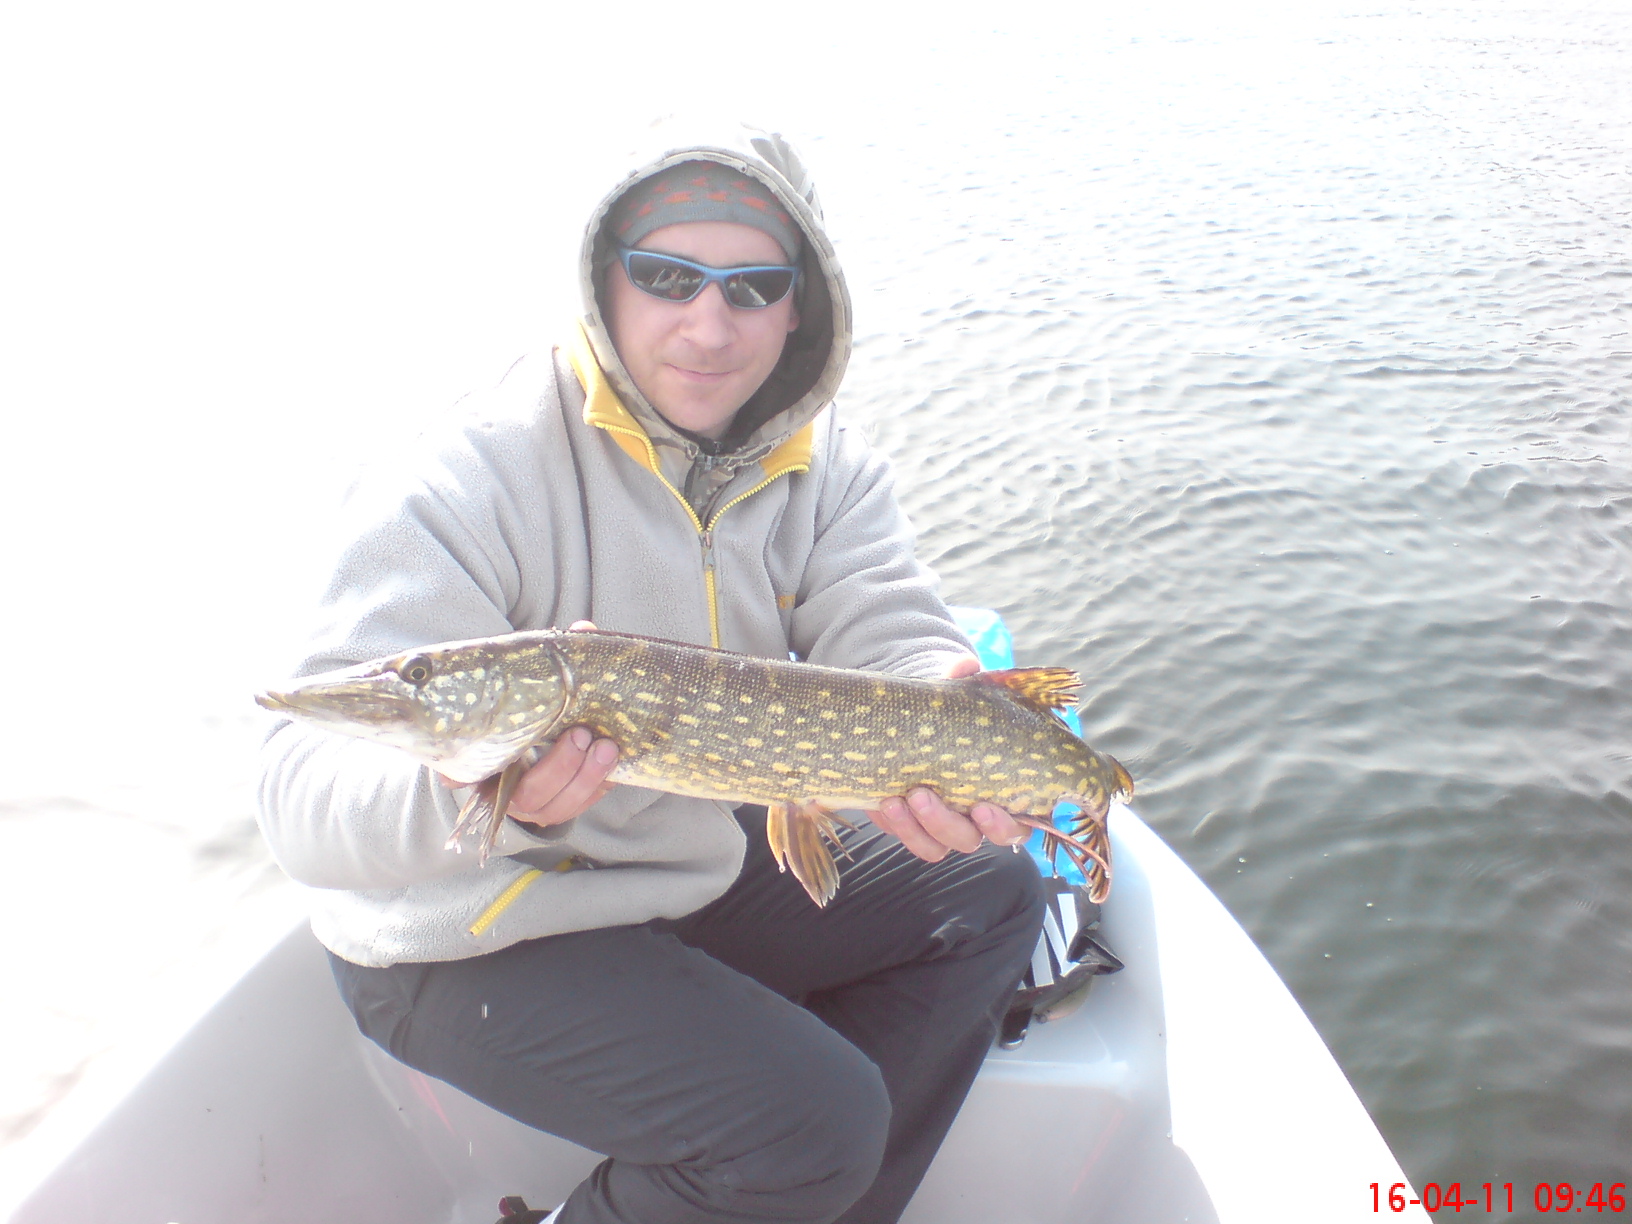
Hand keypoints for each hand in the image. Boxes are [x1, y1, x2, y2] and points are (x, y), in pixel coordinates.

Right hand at [437, 620, 618, 827]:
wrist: (567, 728)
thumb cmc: (540, 704)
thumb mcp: (543, 684)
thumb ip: (555, 662)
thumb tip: (583, 631)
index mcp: (486, 758)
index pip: (459, 774)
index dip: (458, 777)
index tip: (458, 774)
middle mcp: (506, 789)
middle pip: (526, 795)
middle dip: (558, 768)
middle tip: (580, 734)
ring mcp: (537, 803)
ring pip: (557, 807)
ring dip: (585, 777)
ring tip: (606, 746)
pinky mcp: (566, 806)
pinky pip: (582, 806)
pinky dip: (599, 784)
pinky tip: (614, 760)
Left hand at [866, 653, 1030, 861]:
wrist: (914, 720)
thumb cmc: (952, 714)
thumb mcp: (959, 698)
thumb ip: (964, 684)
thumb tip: (965, 665)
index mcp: (1007, 793)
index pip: (1019, 825)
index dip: (1003, 824)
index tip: (982, 806)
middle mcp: (978, 818)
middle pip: (974, 840)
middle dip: (948, 823)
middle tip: (924, 795)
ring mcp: (945, 826)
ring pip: (939, 846)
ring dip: (919, 826)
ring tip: (901, 796)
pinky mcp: (914, 827)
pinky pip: (910, 840)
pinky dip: (899, 827)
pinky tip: (885, 802)